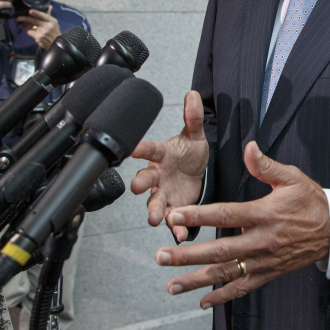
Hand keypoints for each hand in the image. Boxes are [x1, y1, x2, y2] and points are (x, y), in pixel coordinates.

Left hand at [17, 7, 60, 49]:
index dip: (36, 13)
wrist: (56, 44)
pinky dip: (27, 30)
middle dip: (25, 19)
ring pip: (31, 26)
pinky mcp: (38, 37)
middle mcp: (48, 26)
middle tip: (18, 18)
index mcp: (52, 21)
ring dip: (26, 24)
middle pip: (35, 21)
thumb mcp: (54, 23)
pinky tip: (27, 29)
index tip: (30, 11)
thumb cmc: (54, 32)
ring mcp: (43, 32)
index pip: (44, 16)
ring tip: (24, 23)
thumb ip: (49, 15)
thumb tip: (49, 6)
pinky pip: (30, 32)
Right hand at [131, 91, 210, 240]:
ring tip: (156, 219)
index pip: (149, 149)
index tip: (132, 148)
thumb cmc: (190, 153)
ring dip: (154, 211)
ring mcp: (163, 193)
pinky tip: (180, 234)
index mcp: (161, 155)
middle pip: (145, 179)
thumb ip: (193, 118)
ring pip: (154, 203)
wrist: (198, 174)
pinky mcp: (173, 209)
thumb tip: (193, 94)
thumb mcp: (195, 136)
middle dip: (140, 183)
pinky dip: (175, 227)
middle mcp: (158, 175)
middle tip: (136, 187)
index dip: (140, 148)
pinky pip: (172, 220)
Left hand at [152, 141, 329, 309]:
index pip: (225, 214)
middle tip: (161, 256)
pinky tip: (202, 302)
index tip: (175, 215)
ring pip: (227, 273)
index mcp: (265, 213)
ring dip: (197, 280)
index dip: (198, 215)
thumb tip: (248, 147)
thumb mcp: (292, 177)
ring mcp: (264, 260)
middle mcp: (262, 240)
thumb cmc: (311, 200)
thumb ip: (266, 165)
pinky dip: (222, 296)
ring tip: (171, 285)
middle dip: (187, 254)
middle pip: (220, 250)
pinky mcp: (269, 273)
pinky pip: (243, 288)